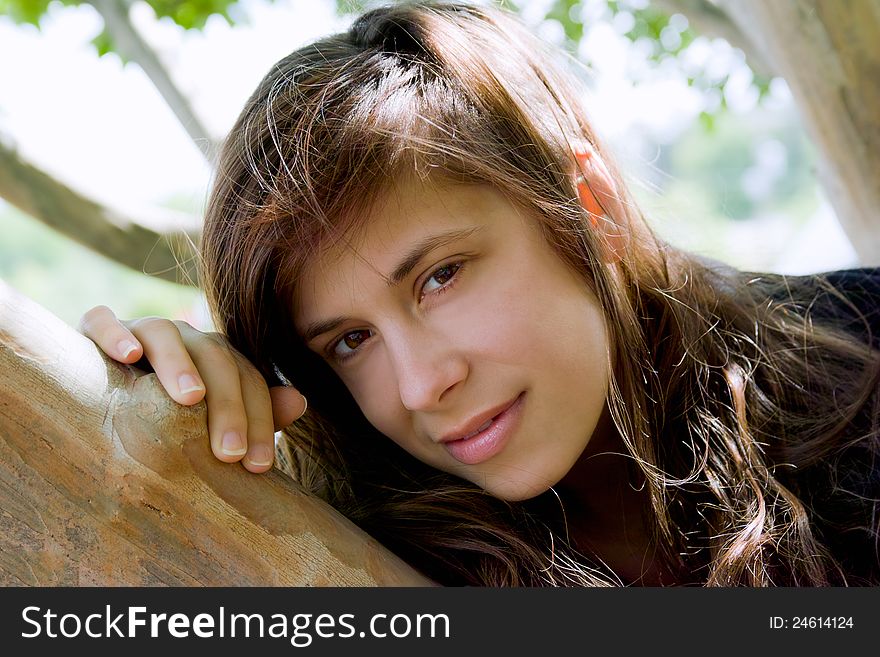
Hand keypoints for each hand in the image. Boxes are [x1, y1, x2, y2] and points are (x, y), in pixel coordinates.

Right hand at [78, 305, 306, 472]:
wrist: (101, 389)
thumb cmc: (165, 413)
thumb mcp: (209, 420)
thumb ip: (253, 411)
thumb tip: (300, 401)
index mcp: (216, 358)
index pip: (247, 380)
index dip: (259, 420)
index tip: (259, 465)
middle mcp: (185, 339)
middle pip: (215, 358)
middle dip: (227, 405)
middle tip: (229, 453)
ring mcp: (140, 330)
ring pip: (164, 333)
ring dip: (179, 364)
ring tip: (190, 399)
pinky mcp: (94, 330)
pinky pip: (102, 320)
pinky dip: (114, 332)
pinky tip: (126, 356)